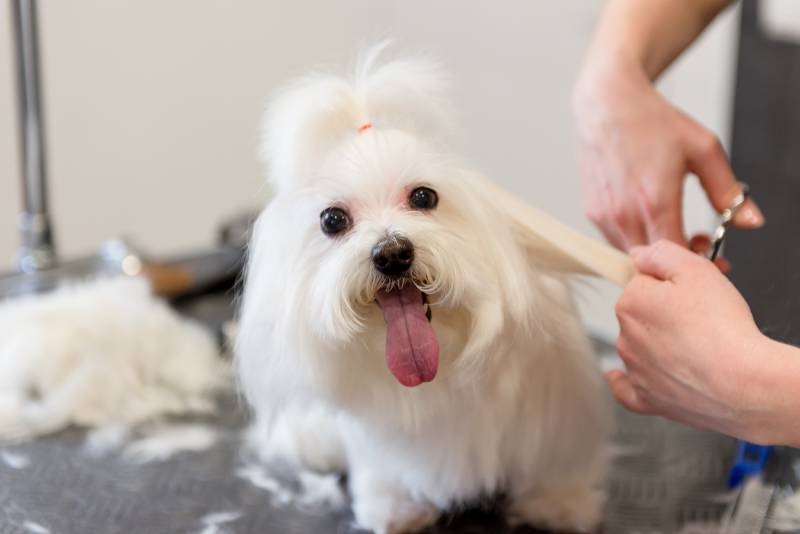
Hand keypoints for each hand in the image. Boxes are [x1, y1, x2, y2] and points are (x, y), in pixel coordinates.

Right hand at [573, 60, 763, 249]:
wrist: (607, 105)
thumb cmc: (654, 123)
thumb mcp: (703, 150)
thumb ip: (727, 192)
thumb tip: (750, 221)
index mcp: (656, 203)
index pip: (678, 255)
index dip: (699, 260)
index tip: (713, 254)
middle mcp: (625, 215)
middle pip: (655, 261)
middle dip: (678, 256)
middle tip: (697, 240)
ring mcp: (604, 216)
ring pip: (633, 252)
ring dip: (654, 246)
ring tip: (671, 224)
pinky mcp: (592, 213)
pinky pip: (616, 238)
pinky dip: (635, 235)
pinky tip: (647, 214)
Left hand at [609, 240, 770, 440]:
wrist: (743, 383)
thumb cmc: (723, 327)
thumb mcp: (696, 270)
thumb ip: (662, 254)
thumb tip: (638, 254)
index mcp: (631, 302)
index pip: (643, 283)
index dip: (670, 283)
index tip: (690, 291)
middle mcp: (625, 336)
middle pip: (642, 315)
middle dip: (664, 313)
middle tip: (701, 319)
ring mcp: (635, 370)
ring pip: (640, 348)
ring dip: (657, 345)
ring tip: (696, 348)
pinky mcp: (647, 399)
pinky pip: (627, 389)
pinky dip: (625, 382)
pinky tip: (621, 377)